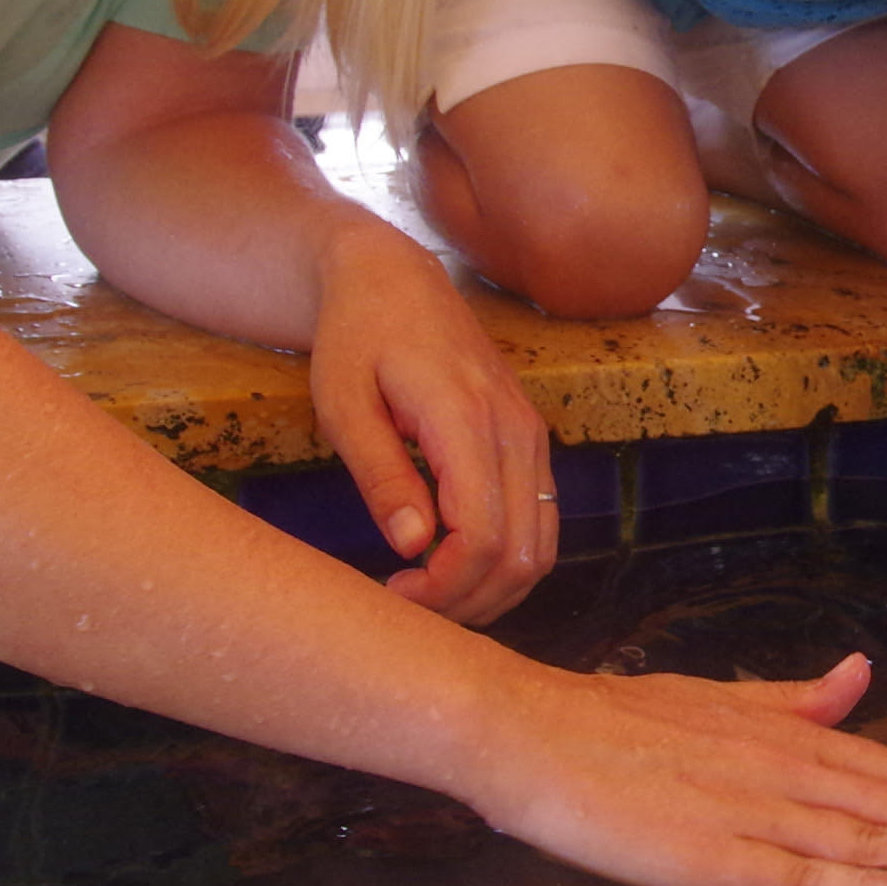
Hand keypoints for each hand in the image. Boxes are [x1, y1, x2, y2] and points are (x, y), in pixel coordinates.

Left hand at [306, 224, 554, 624]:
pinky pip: (540, 521)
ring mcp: (531, 436)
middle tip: (407, 607)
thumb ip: (381, 475)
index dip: (444, 585)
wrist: (393, 278)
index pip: (484, 534)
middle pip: (523, 553)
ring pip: (542, 547)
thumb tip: (412, 546)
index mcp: (467, 419)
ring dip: (492, 589)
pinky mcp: (531, 441)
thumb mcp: (344, 404)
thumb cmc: (356, 338)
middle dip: (468, 600)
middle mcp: (516, 431)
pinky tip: (453, 563)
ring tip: (430, 593)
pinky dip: (506, 560)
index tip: (393, 593)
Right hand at [468, 651, 886, 885]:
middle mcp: (793, 775)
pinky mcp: (717, 860)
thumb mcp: (720, 704)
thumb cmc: (618, 723)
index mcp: (795, 744)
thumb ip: (793, 703)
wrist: (530, 731)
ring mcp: (758, 817)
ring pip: (877, 840)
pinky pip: (807, 880)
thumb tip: (854, 677)